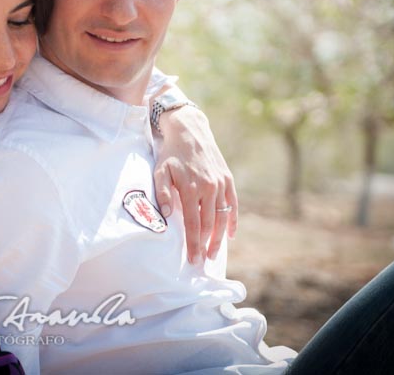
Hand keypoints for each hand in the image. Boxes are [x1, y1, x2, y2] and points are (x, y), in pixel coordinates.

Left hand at [153, 106, 237, 263]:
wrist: (189, 131)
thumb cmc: (171, 153)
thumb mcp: (160, 171)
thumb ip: (163, 193)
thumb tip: (167, 216)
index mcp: (191, 188)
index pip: (193, 224)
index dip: (193, 244)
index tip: (193, 259)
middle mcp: (208, 188)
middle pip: (209, 224)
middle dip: (206, 245)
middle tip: (203, 261)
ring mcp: (220, 183)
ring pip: (222, 217)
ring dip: (219, 237)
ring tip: (214, 252)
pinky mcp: (227, 179)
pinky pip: (233, 204)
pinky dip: (232, 221)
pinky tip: (229, 234)